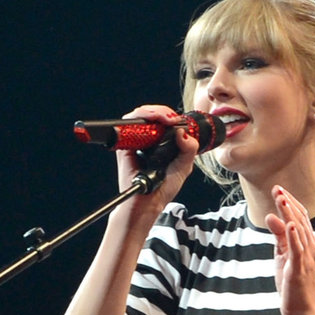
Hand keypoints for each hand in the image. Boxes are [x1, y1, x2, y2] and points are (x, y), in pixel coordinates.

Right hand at [112, 103, 196, 223]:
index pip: (165, 121)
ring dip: (154, 112)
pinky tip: (152, 120)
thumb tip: (182, 132)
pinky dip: (140, 117)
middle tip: (172, 119)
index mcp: (163, 143)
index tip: (179, 120)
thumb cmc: (164, 187)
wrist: (149, 202)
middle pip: (153, 115)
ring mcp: (137, 141)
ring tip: (166, 119)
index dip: (171, 116)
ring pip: (141, 115)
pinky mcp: (126, 145)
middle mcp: (149, 140)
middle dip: (163, 112)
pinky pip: (129, 124)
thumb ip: (189, 148)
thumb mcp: (184, 166)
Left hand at [265, 185, 314, 314]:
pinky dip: (294, 237)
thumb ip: (278, 236)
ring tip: (281, 199)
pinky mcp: (299, 270)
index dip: (289, 202)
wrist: (302, 310)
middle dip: (288, 203)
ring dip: (290, 214)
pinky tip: (290, 225)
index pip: (299, 217)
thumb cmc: (292, 283)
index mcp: (306, 243)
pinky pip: (298, 251)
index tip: (278, 189)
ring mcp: (306, 258)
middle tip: (277, 188)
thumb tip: (270, 216)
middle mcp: (310, 247)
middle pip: (300, 220)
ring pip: (299, 232)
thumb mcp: (282, 255)